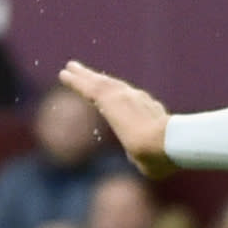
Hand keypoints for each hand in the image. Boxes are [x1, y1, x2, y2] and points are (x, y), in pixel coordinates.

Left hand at [58, 61, 173, 178]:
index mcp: (151, 113)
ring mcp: (124, 96)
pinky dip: (75, 80)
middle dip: (100, 80)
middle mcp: (138, 100)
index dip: (122, 97)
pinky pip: (88, 86)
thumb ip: (141, 157)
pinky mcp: (109, 98)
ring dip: (84, 75)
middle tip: (87, 74)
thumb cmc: (162, 156)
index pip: (133, 102)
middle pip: (115, 86)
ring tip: (70, 68)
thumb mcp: (152, 160)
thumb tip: (137, 160)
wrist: (164, 143)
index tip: (114, 93)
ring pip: (100, 83)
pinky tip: (63, 74)